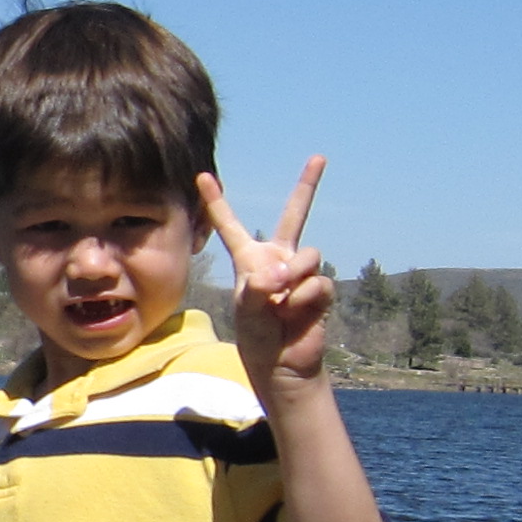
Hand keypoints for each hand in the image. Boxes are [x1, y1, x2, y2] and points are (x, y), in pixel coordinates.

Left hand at [197, 158, 335, 398]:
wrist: (282, 364)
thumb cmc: (257, 337)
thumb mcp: (247, 310)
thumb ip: (260, 286)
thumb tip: (285, 272)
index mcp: (249, 259)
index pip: (230, 225)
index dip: (217, 201)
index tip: (202, 176)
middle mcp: (277, 259)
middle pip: (295, 215)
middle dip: (308, 185)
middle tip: (319, 157)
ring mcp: (300, 272)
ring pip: (309, 256)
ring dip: (295, 278)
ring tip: (282, 301)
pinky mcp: (320, 289)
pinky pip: (317, 283)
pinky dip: (304, 300)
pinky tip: (296, 314)